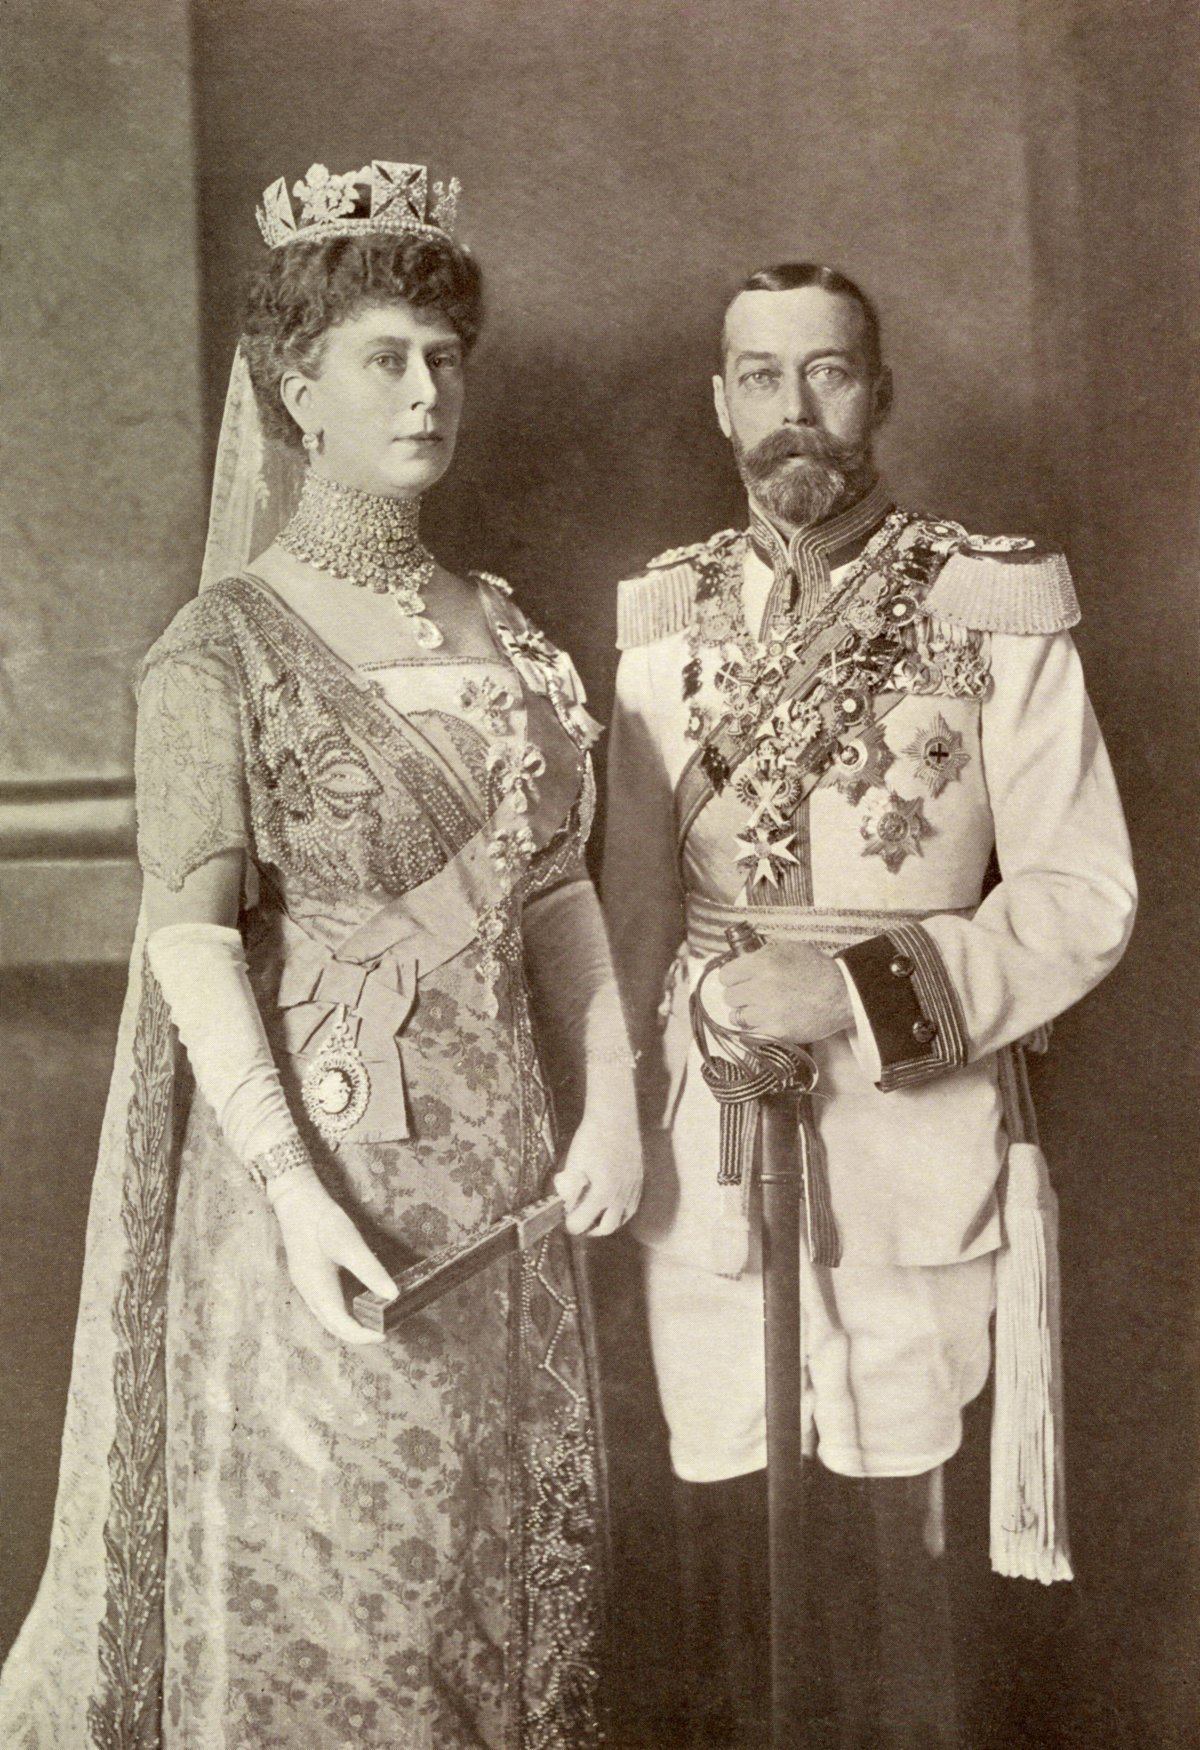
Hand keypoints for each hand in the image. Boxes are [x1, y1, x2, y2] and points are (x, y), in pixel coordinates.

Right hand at [271, 1171, 397, 1344]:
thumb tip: (393, 1295)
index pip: (341, 1325)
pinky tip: (354, 1303)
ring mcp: (304, 1285)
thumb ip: (370, 1270)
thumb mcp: (349, 1243)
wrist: (295, 1199)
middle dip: (356, 1334)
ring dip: (348, 1324)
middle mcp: (308, 1292)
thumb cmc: (322, 1220)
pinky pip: (323, 1305)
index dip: (363, 1335)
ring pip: (326, 1317)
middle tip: (381, 1332)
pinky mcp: (305, 1276)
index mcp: (318, 1288)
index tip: (384, 1335)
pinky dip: (340, 1312)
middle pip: (332, 1326)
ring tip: (371, 1321)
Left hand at [553, 1110, 643, 1237]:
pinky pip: (631, 1207)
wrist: (615, 1117)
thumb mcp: (574, 1163)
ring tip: (592, 1216)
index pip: (581, 1223)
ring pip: (621, 1220)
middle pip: (604, 1228)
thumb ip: (569, 1188)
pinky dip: (620, 1212)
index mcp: (603, 1193)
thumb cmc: (593, 1137)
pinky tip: (610, 1205)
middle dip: (587, 1229)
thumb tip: (565, 1204)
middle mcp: (621, 1195)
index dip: (569, 1224)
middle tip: (576, 1222)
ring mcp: (632, 1189)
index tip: (562, 1220)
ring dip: (605, 1223)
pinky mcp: (638, 1181)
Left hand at [718, 940, 852, 1043]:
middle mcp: (763, 986)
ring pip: (737, 1017)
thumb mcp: (789, 949)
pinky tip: (767, 1021)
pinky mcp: (777, 1031)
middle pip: (729, 997)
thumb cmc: (817, 970)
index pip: (726, 975)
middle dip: (739, 995)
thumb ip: (761, 953)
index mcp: (764, 962)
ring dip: (746, 1013)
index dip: (733, 977)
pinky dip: (756, 1028)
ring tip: (760, 1009)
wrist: (842, 995)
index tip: (739, 980)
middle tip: (752, 995)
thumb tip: (738, 961)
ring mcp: (769, 1011)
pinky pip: (750, 1033)